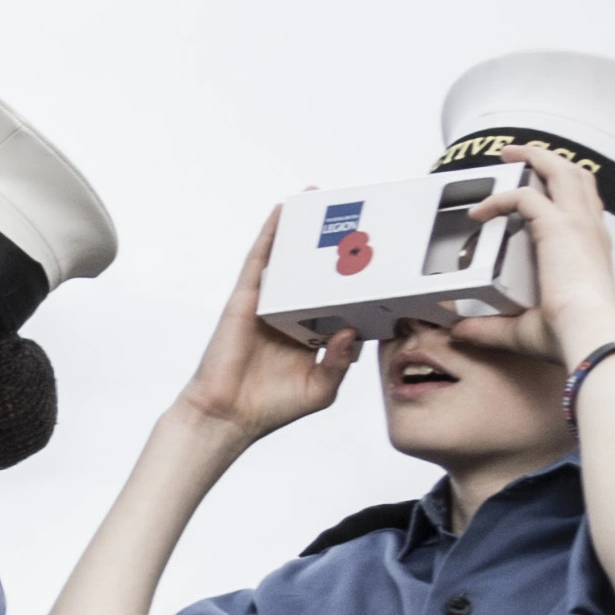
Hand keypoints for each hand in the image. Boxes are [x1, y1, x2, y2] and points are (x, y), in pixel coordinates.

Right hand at [170, 209, 358, 443]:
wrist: (228, 415)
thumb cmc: (271, 406)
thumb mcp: (322, 388)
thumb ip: (341, 361)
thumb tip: (351, 330)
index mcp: (313, 334)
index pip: (340, 299)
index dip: (359, 280)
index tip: (385, 261)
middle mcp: (292, 313)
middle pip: (316, 272)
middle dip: (333, 246)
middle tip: (358, 218)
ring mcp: (269, 303)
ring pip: (288, 260)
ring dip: (300, 230)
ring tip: (319, 199)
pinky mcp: (247, 299)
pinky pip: (260, 261)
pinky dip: (270, 234)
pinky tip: (282, 212)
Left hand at [476, 150, 614, 368]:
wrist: (589, 335)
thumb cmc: (570, 337)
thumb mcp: (524, 329)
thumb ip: (490, 327)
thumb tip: (460, 331)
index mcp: (592, 249)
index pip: (584, 206)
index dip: (561, 192)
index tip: (535, 193)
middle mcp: (590, 231)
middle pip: (578, 176)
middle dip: (548, 159)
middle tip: (517, 156)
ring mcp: (578, 224)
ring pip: (562, 171)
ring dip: (534, 157)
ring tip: (508, 155)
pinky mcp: (559, 227)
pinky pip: (523, 196)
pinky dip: (499, 199)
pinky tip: (478, 213)